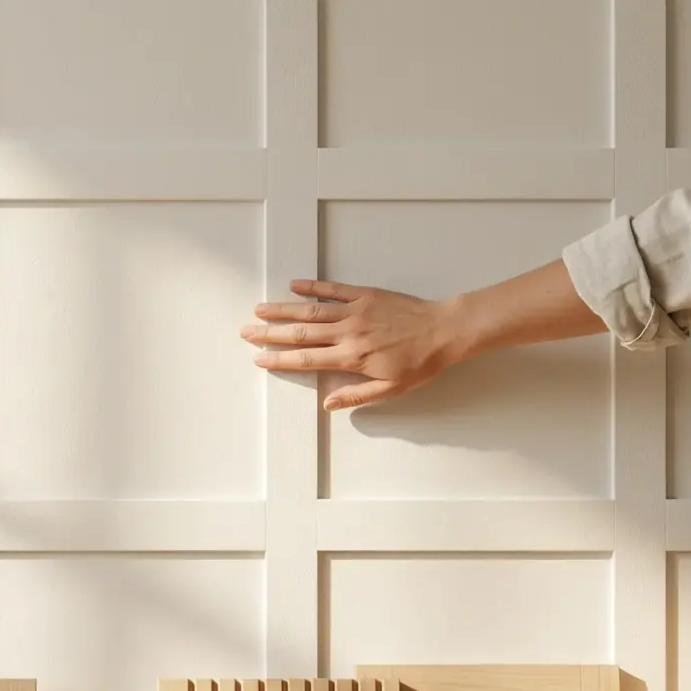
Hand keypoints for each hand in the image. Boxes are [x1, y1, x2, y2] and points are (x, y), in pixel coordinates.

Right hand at [240, 279, 470, 409]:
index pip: (307, 359)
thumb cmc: (420, 362)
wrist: (444, 330)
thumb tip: (327, 404)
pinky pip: (334, 289)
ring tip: (259, 309)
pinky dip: (313, 287)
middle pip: (301, 333)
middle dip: (270, 333)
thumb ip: (357, 395)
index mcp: (352, 358)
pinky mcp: (365, 295)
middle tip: (246, 332)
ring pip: (311, 310)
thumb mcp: (391, 389)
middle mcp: (348, 333)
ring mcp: (355, 311)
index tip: (259, 359)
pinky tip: (294, 286)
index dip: (280, 359)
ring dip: (283, 310)